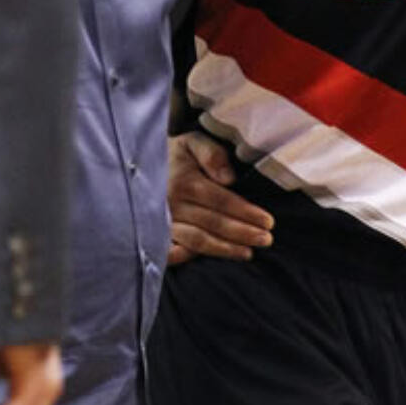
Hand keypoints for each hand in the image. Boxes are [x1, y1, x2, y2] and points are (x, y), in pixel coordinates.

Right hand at [168, 131, 273, 264]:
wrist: (137, 165)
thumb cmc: (174, 155)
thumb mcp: (192, 143)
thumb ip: (212, 154)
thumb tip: (229, 178)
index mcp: (184, 182)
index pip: (221, 201)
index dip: (246, 212)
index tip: (268, 222)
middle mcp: (171, 205)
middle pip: (213, 224)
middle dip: (242, 233)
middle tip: (266, 239)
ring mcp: (162, 223)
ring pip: (197, 241)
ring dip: (224, 249)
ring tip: (248, 253)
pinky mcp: (155, 235)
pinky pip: (172, 252)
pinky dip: (188, 258)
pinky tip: (207, 261)